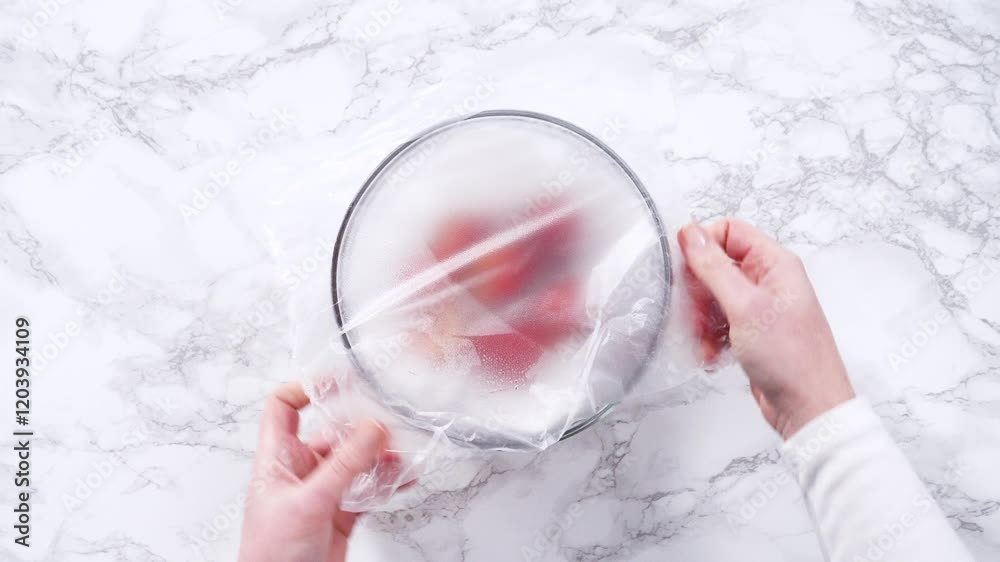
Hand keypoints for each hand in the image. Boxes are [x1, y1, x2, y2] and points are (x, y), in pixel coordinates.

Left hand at [238, 382, 387, 561]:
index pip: (284, 407)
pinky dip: (389, 480)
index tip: (341, 379)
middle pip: (333, 433)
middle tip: (390, 424)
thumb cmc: (269, 558)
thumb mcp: (309, 502)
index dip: (308, 387)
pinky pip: (369, 488)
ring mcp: (322, 492)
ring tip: (405, 452)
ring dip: (381, 455)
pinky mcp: (341, 513)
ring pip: (356, 461)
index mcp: (277, 459)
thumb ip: (344, 465)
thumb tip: (372, 429)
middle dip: (362, 428)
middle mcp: (299, 471)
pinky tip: (405, 476)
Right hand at [677, 218, 855, 439]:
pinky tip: (713, 355)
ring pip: (713, 297)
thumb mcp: (745, 306)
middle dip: (698, 291)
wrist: (808, 407)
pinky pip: (718, 323)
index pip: (730, 232)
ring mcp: (759, 308)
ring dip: (701, 319)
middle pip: (716, 266)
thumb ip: (714, 267)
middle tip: (693, 313)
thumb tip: (691, 233)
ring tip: (705, 341)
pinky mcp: (751, 332)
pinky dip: (709, 337)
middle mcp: (768, 282)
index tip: (683, 268)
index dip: (702, 245)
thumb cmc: (792, 358)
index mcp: (775, 264)